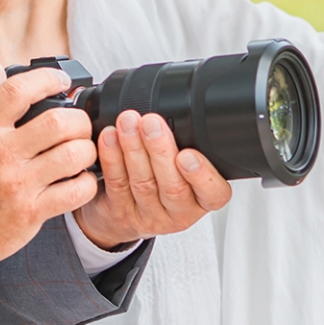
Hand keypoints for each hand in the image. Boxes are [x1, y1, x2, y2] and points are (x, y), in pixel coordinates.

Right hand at [0, 64, 98, 279]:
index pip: (18, 90)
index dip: (47, 78)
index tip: (61, 81)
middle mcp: (1, 154)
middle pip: (58, 122)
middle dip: (79, 119)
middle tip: (79, 124)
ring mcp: (17, 184)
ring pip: (72, 155)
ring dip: (86, 150)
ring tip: (82, 151)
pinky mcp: (30, 213)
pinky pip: (74, 192)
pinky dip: (86, 183)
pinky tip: (79, 179)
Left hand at [73, 110, 233, 249]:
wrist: (123, 216)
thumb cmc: (160, 183)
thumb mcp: (184, 169)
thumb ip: (188, 145)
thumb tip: (182, 108)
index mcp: (202, 199)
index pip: (214, 193)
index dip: (203, 176)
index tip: (188, 154)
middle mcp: (178, 211)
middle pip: (173, 186)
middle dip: (160, 150)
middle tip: (151, 123)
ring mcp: (148, 215)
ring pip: (142, 182)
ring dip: (133, 148)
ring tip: (128, 122)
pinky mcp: (120, 213)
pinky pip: (117, 184)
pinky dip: (112, 158)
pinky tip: (110, 138)